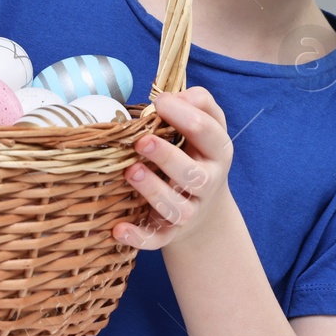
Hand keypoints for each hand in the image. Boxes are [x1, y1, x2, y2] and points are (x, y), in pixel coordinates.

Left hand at [112, 87, 233, 250]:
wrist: (205, 207)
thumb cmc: (196, 152)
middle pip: (193, 174)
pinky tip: (118, 229)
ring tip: (130, 171)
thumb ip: (197, 103)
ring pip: (176, 207)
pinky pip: (156, 239)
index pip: (207, 132)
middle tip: (142, 141)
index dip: (184, 114)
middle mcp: (207, 183)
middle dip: (167, 157)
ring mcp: (190, 210)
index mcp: (217, 151)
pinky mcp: (170, 233)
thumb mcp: (206, 125)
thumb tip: (171, 96)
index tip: (159, 101)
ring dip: (153, 190)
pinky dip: (138, 237)